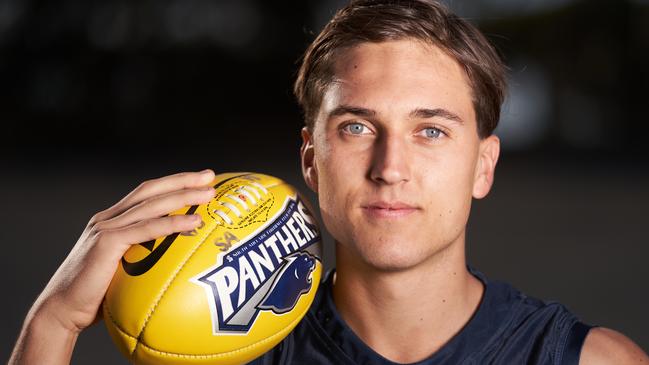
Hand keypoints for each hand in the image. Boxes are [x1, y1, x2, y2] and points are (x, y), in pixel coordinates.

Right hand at [10, 169, 215, 363]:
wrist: (61, 311)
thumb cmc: (95, 299)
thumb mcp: (122, 272)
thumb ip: (142, 261)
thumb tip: (174, 268)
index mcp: (111, 221)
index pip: (146, 193)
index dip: (172, 183)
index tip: (198, 180)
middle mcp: (108, 219)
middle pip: (151, 190)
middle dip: (182, 180)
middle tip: (210, 175)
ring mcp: (106, 228)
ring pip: (151, 205)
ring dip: (183, 196)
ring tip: (209, 193)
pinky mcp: (106, 243)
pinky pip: (146, 229)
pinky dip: (172, 223)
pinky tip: (194, 222)